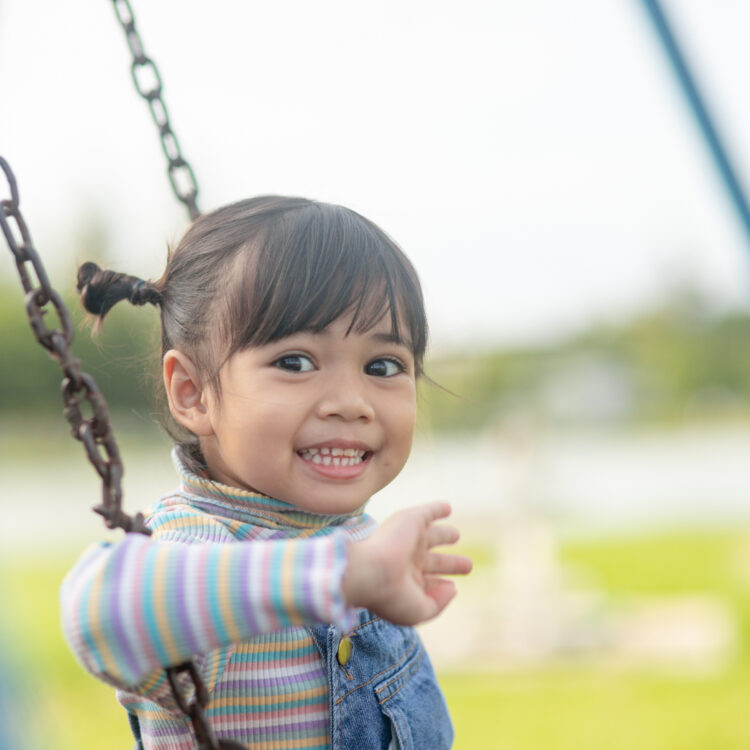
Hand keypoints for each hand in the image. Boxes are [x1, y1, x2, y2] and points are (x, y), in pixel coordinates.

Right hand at [342, 502, 472, 625]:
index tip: (450, 586)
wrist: (371, 570)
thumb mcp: (419, 611)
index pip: (430, 583)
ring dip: (445, 535)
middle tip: (467, 566)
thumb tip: (452, 587)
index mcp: (408, 583)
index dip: (442, 586)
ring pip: (433, 536)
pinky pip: (428, 511)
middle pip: (435, 561)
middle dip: (452, 564)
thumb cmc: (393, 595)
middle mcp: (409, 561)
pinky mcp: (411, 520)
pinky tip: (447, 507)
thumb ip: (438, 603)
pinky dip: (437, 508)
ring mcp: (411, 540)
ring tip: (456, 535)